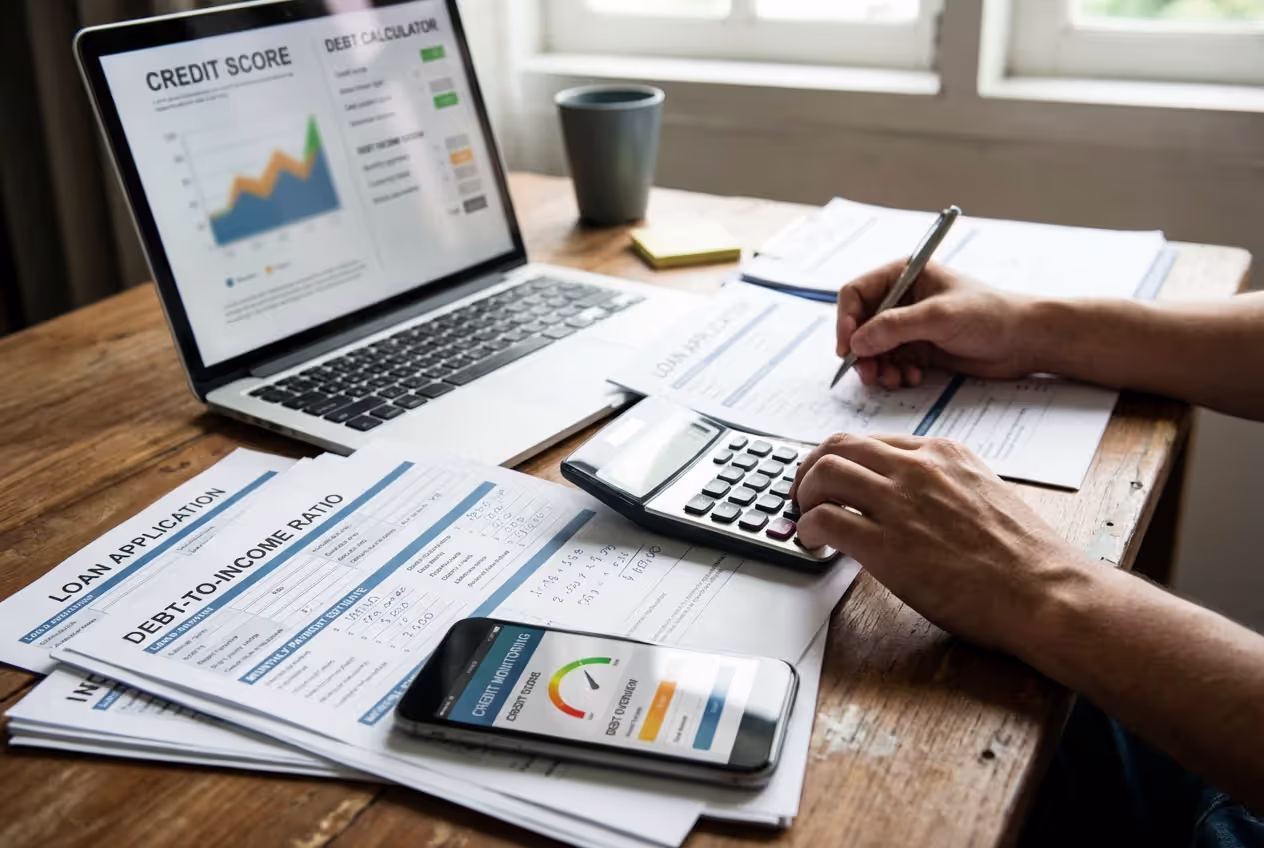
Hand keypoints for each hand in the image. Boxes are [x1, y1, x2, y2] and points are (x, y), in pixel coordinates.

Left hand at [790, 433, 1091, 652]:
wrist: (1045, 592)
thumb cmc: (1025, 557)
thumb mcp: (985, 494)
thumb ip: (944, 486)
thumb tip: (909, 499)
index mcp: (944, 453)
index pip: (873, 441)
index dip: (844, 460)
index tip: (833, 477)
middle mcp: (918, 468)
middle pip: (839, 445)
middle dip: (812, 467)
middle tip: (805, 493)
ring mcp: (901, 503)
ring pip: (825, 472)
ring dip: (805, 494)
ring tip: (806, 517)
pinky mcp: (886, 544)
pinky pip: (824, 519)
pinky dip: (808, 528)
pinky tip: (814, 543)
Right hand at [837, 262, 1038, 388]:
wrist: (1025, 340)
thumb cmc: (990, 315)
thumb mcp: (939, 317)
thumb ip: (895, 327)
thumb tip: (856, 342)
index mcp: (904, 275)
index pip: (856, 293)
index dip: (846, 320)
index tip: (848, 348)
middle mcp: (902, 298)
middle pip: (860, 325)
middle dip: (862, 351)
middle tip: (868, 374)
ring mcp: (910, 325)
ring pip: (873, 348)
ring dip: (878, 366)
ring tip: (893, 380)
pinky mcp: (919, 348)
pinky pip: (891, 362)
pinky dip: (894, 373)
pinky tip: (910, 379)